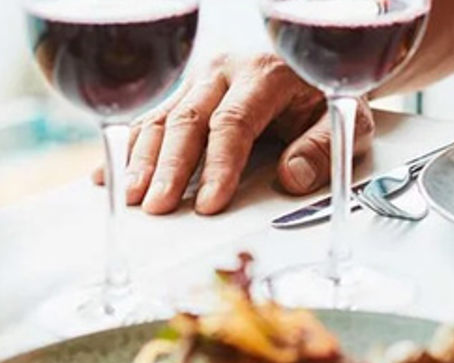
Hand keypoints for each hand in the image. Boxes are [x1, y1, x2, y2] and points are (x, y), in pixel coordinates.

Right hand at [94, 53, 374, 215]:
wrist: (315, 65)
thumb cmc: (325, 97)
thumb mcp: (345, 120)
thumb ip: (322, 148)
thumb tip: (291, 179)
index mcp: (265, 74)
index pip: (234, 122)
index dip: (218, 166)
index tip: (210, 204)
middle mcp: (225, 71)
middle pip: (187, 119)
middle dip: (169, 167)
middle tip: (157, 206)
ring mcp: (200, 79)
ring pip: (162, 117)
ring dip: (142, 160)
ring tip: (131, 197)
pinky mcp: (186, 91)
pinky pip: (153, 118)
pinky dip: (130, 148)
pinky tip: (108, 175)